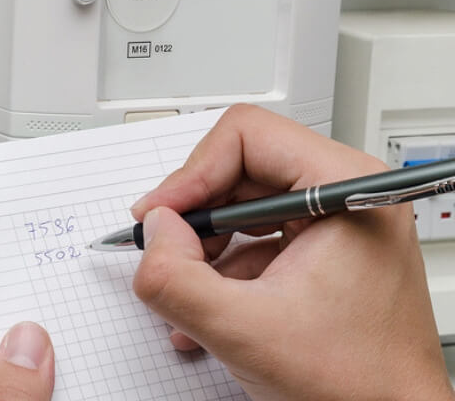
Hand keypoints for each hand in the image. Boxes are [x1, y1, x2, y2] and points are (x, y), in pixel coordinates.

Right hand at [131, 104, 453, 399]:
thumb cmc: (359, 384)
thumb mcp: (244, 331)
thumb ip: (177, 279)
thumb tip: (153, 232)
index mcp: (346, 188)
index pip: (246, 137)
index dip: (192, 174)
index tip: (163, 215)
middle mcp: (345, 194)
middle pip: (239, 168)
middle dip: (195, 215)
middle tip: (165, 248)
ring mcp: (335, 222)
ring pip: (241, 204)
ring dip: (203, 247)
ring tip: (188, 287)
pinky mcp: (322, 250)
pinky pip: (254, 237)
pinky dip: (221, 268)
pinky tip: (207, 305)